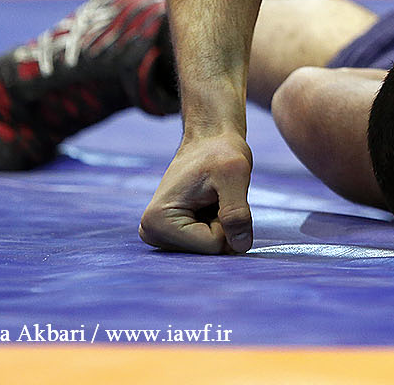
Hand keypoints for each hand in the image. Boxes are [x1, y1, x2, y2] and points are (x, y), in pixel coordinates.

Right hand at [138, 132, 254, 253]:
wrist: (210, 142)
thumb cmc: (220, 152)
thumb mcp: (234, 175)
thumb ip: (237, 212)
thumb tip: (241, 248)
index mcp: (157, 222)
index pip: (212, 245)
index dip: (227, 220)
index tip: (218, 194)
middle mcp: (152, 234)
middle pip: (209, 252)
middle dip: (222, 224)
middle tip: (215, 196)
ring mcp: (160, 237)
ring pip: (211, 249)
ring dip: (219, 224)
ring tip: (210, 199)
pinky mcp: (171, 237)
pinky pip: (209, 245)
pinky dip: (215, 225)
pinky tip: (206, 205)